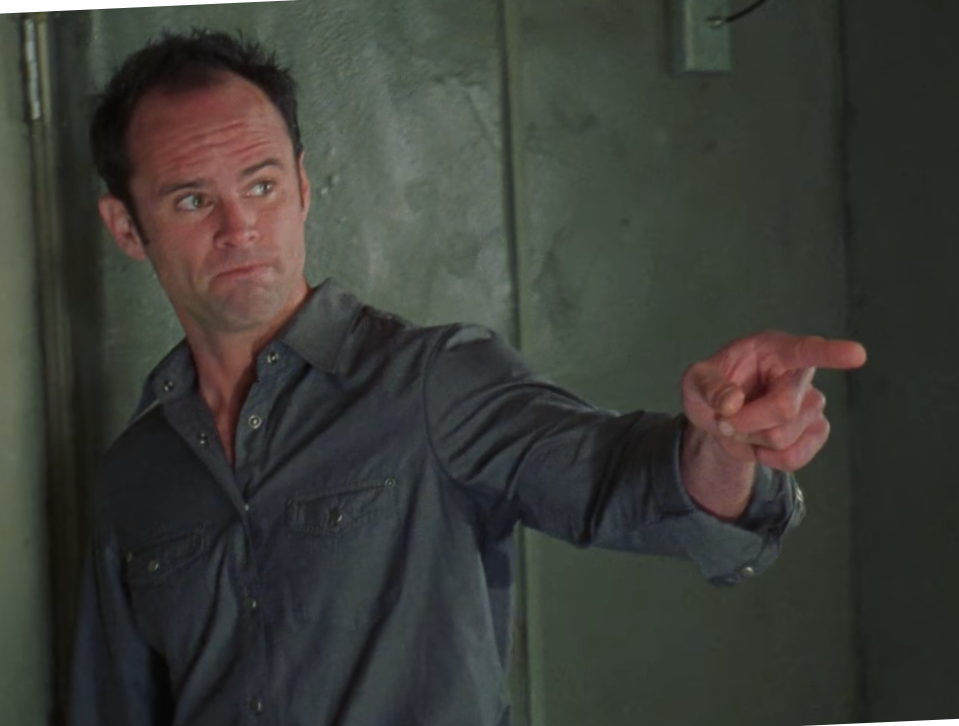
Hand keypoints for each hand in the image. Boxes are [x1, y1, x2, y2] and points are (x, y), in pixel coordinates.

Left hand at [682, 331, 866, 471]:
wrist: (720, 418)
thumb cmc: (711, 387)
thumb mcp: (694, 381)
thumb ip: (708, 386)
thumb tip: (731, 402)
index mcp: (773, 350)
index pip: (805, 350)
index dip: (831, 353)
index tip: (857, 354)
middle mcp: (798, 374)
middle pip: (784, 408)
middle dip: (745, 422)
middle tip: (722, 420)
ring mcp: (812, 404)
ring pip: (783, 436)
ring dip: (750, 438)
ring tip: (740, 425)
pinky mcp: (815, 431)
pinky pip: (793, 458)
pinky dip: (766, 458)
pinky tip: (758, 443)